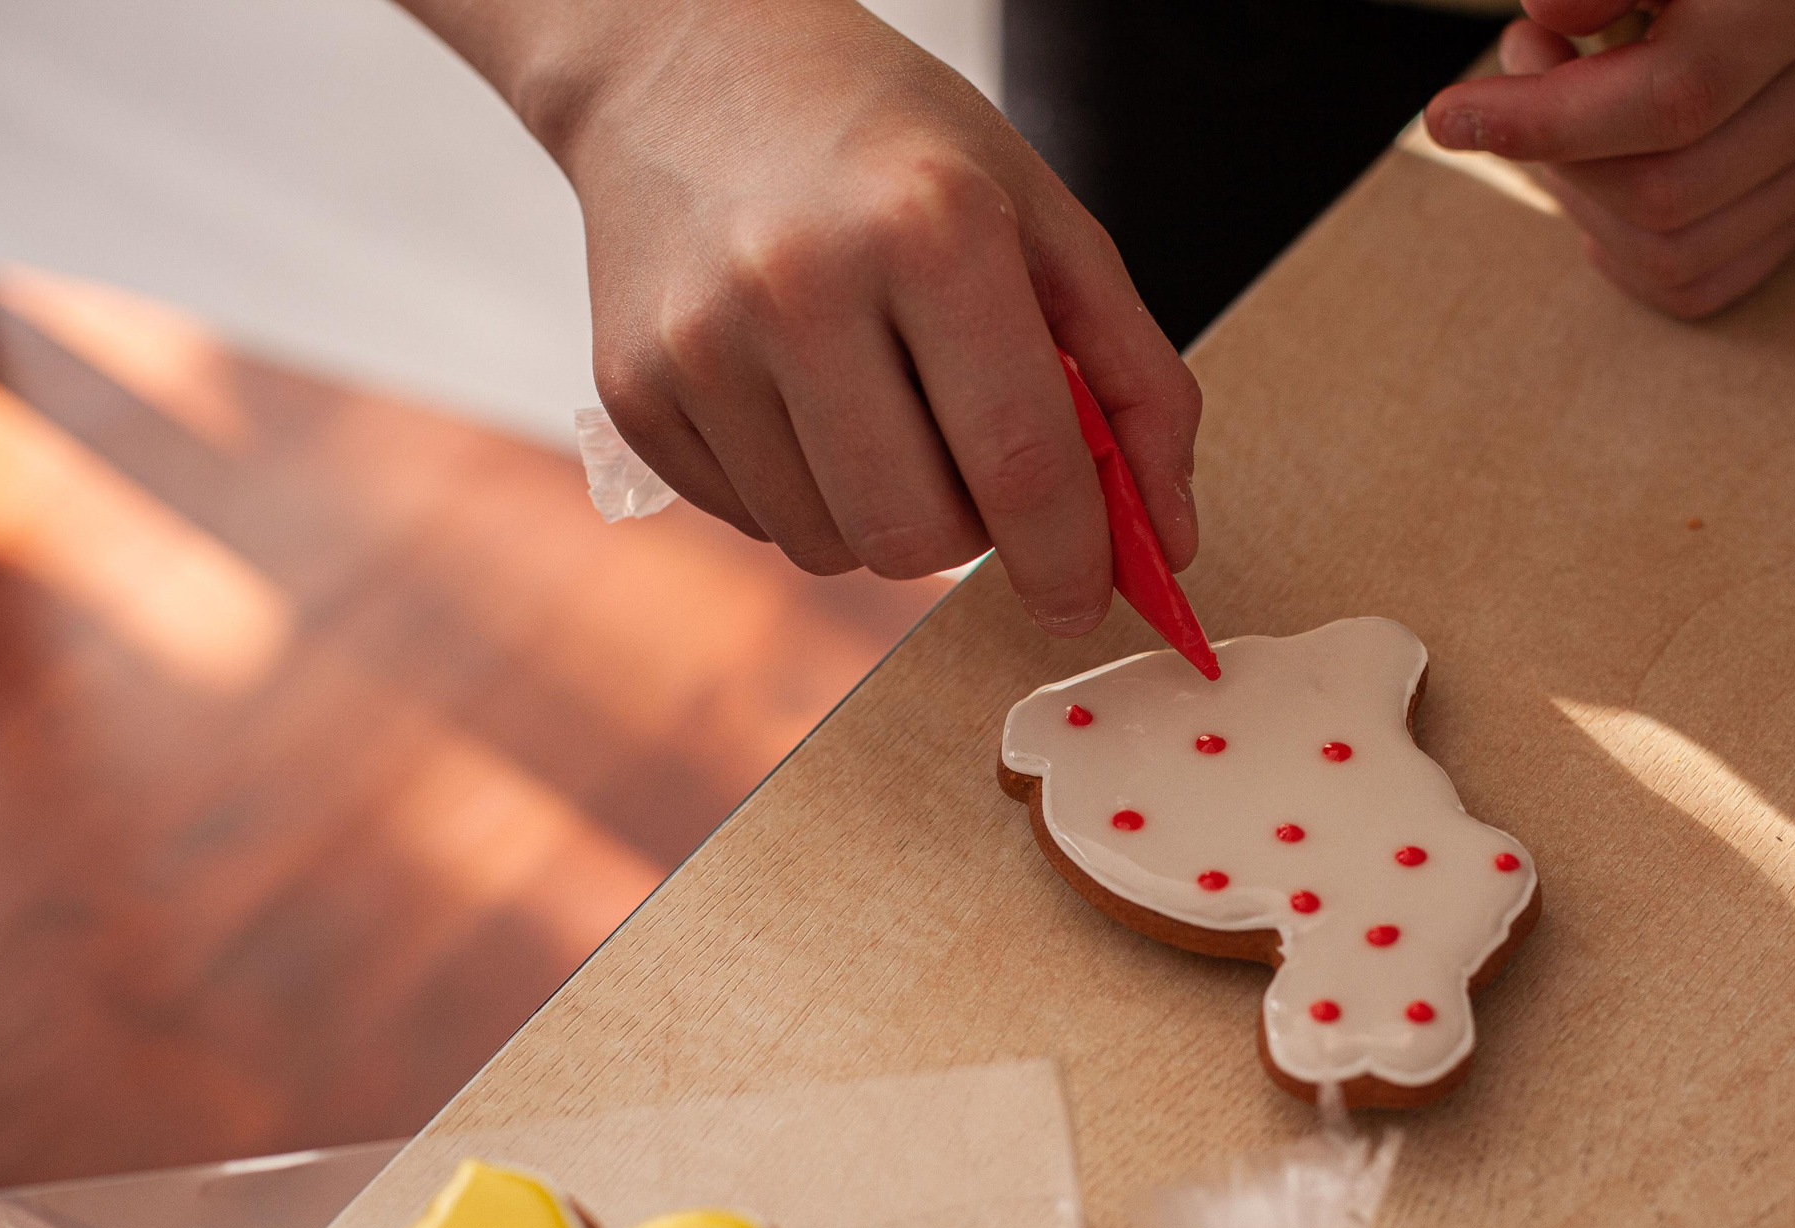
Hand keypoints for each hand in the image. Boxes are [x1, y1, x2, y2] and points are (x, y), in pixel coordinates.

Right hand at [498, 0, 1199, 633]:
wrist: (690, 61)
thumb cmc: (889, 145)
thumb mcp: (1043, 222)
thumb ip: (1135, 380)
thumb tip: (1164, 541)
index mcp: (929, 228)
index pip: (1020, 461)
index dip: (1068, 559)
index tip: (1083, 599)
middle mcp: (799, 286)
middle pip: (918, 533)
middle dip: (972, 534)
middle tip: (974, 460)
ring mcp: (699, 342)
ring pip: (834, 548)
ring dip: (885, 515)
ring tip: (882, 406)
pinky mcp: (631, 386)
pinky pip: (757, 525)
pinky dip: (806, 493)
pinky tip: (803, 396)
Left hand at [1424, 0, 1794, 319]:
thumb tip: (1549, 11)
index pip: (1671, 99)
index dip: (1545, 120)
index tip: (1449, 116)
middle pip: (1665, 193)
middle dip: (1559, 153)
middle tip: (1527, 67)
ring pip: (1674, 253)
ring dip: (1580, 201)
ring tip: (1559, 114)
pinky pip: (1700, 283)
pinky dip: (1621, 255)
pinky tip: (1590, 188)